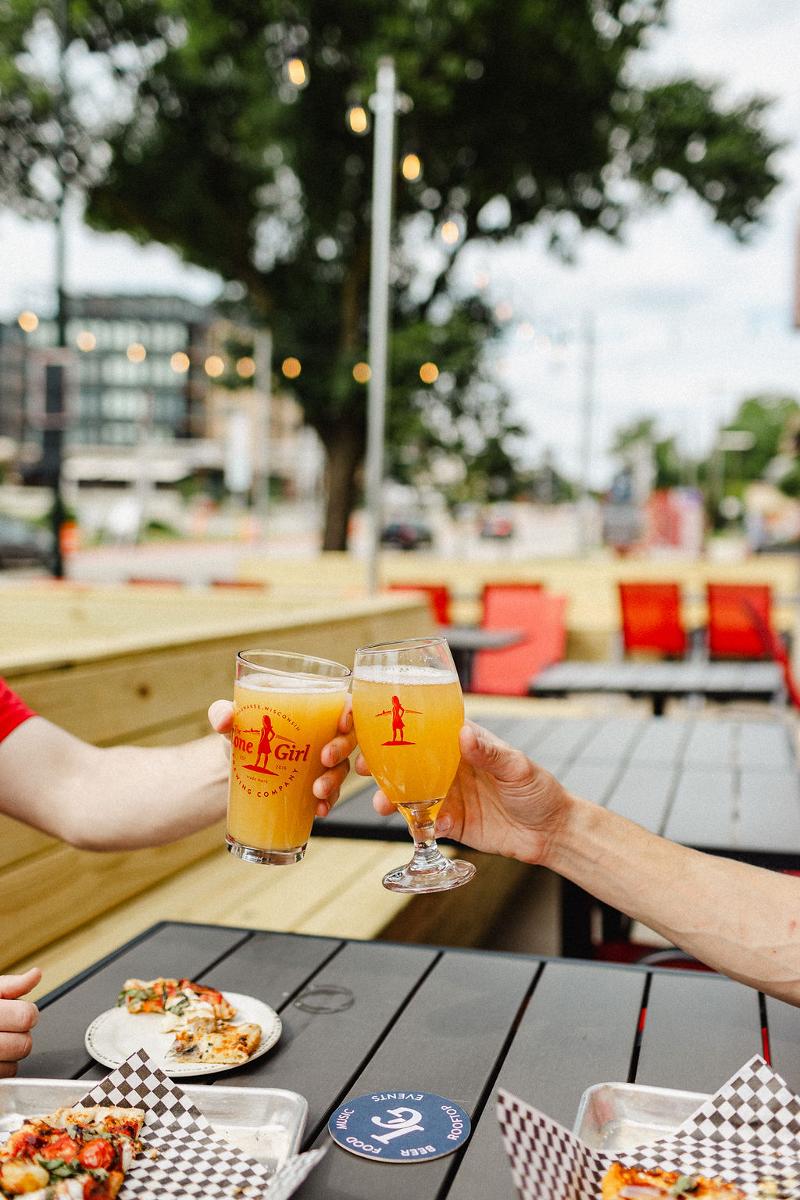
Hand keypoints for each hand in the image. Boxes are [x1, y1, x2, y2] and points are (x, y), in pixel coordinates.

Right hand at [0, 968, 40, 1077]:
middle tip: (7, 1028)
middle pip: (25, 1044)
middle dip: (21, 1035)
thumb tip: (35, 975)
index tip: (18, 1012)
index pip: (26, 1017)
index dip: (27, 1013)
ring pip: (16, 1063)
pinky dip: (3, 1067)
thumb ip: (10, 985)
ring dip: (12, 1053)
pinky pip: (6, 1075)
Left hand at [208, 697, 356, 816]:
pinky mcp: (314, 782)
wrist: (234, 764)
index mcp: (312, 705)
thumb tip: (224, 720)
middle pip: (348, 736)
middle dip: (342, 749)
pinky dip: (328, 801)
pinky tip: (318, 810)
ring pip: (342, 766)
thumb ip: (223, 712)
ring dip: (335, 780)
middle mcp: (323, 731)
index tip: (342, 724)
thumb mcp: (232, 717)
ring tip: (317, 792)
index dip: (351, 712)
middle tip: (325, 759)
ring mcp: (321, 759)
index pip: (343, 703)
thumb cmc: (241, 729)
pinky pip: (331, 792)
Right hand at [359, 720, 569, 865]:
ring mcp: (446, 795)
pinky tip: (419, 826)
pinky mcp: (450, 822)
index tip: (366, 727)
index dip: (393, 726)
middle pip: (404, 761)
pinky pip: (425, 822)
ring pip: (408, 793)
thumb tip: (464, 734)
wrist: (551, 833)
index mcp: (461, 742)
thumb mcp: (517, 766)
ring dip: (390, 797)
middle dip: (377, 764)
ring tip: (381, 805)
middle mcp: (448, 766)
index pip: (422, 728)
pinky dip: (417, 824)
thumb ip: (490, 753)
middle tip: (358, 768)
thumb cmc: (539, 789)